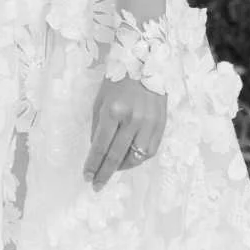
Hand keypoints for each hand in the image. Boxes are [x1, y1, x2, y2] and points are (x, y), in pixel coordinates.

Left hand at [83, 76, 166, 190]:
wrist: (145, 64)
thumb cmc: (118, 81)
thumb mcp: (100, 100)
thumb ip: (98, 127)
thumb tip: (97, 150)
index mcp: (113, 111)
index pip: (101, 146)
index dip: (93, 164)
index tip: (87, 177)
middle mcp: (132, 119)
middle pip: (117, 156)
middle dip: (105, 173)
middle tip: (97, 185)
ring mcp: (149, 123)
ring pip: (136, 157)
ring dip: (123, 168)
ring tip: (113, 170)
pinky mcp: (161, 124)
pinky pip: (150, 150)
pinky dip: (139, 159)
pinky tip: (130, 160)